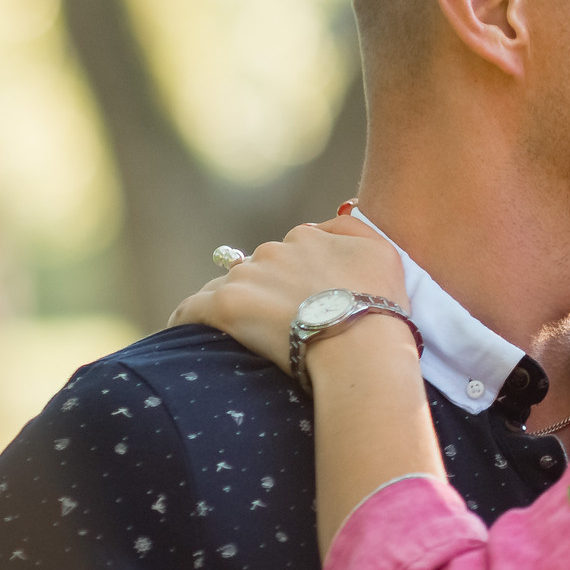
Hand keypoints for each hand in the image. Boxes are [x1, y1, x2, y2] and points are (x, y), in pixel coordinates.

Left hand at [171, 215, 410, 374]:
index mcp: (307, 238)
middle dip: (264, 293)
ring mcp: (247, 277)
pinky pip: (192, 309)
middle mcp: (273, 251)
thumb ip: (351, 231)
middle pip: (257, 270)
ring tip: (241, 338)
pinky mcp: (224, 307)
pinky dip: (188, 320)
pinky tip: (187, 336)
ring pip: (227, 288)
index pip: (290, 254)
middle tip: (280, 327)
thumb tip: (322, 225)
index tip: (302, 304)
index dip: (295, 281)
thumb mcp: (383, 253)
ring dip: (233, 307)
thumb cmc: (379, 306)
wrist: (360, 344)